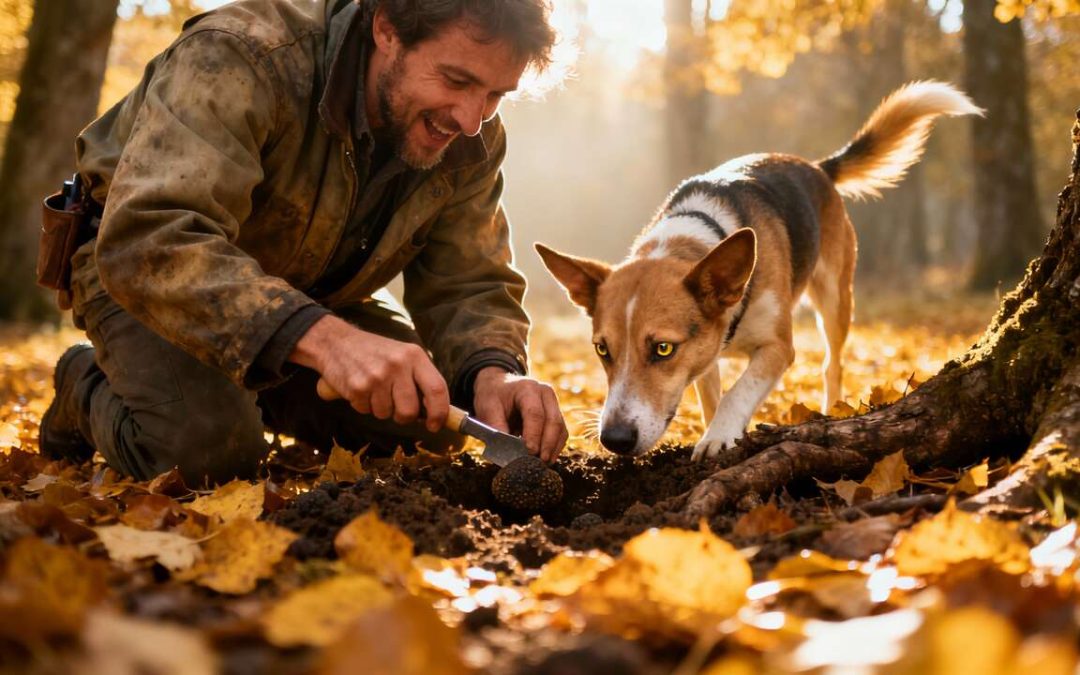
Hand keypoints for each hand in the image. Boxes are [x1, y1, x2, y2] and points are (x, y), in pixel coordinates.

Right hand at [290, 315, 448, 432]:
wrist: (336, 342)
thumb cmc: (374, 353)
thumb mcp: (403, 355)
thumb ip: (420, 379)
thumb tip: (434, 411)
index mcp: (414, 356)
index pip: (437, 389)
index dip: (439, 413)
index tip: (435, 425)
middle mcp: (398, 365)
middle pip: (410, 410)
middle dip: (403, 417)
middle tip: (396, 407)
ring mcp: (377, 376)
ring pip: (386, 414)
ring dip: (380, 409)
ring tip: (374, 390)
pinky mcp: (358, 386)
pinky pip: (366, 411)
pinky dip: (363, 405)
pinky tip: (360, 389)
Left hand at [473, 367, 566, 461]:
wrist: (500, 386)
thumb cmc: (493, 397)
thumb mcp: (487, 408)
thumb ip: (497, 427)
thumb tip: (508, 451)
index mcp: (527, 388)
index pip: (535, 413)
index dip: (534, 434)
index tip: (529, 451)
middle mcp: (545, 393)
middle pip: (553, 421)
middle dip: (548, 444)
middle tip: (540, 461)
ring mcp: (553, 403)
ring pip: (561, 428)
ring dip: (553, 448)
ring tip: (544, 463)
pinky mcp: (556, 414)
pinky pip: (561, 433)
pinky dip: (555, 447)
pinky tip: (547, 458)